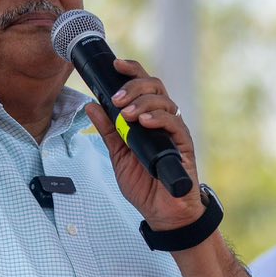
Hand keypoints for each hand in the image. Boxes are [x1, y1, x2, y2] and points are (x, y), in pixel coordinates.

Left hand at [87, 59, 202, 229]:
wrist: (162, 212)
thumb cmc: (144, 184)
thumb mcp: (118, 155)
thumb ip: (108, 130)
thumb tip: (92, 105)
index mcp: (146, 117)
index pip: (142, 86)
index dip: (131, 71)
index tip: (115, 65)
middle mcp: (162, 119)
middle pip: (154, 86)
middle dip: (133, 87)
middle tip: (116, 100)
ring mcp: (174, 130)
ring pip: (163, 101)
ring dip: (141, 103)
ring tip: (126, 115)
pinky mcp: (183, 144)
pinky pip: (174, 122)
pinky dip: (157, 118)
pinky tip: (143, 122)